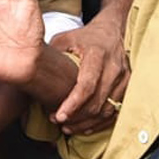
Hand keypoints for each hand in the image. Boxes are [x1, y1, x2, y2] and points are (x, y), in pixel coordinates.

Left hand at [49, 18, 127, 134]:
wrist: (112, 31)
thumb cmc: (86, 36)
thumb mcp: (65, 39)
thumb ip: (52, 55)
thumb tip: (31, 70)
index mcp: (97, 54)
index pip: (87, 85)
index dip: (72, 104)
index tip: (59, 115)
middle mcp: (113, 67)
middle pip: (97, 102)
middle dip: (76, 117)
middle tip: (57, 121)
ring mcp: (123, 78)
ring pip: (107, 110)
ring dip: (87, 123)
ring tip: (67, 127)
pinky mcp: (127, 86)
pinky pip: (116, 111)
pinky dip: (100, 123)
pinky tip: (85, 127)